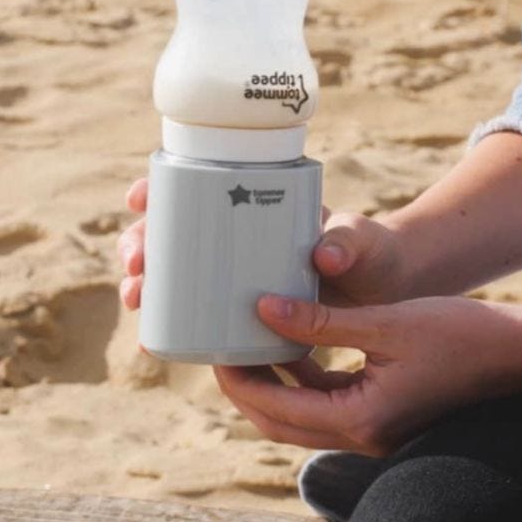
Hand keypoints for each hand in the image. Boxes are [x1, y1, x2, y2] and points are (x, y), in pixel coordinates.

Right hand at [117, 178, 407, 309]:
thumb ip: (350, 241)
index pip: (195, 187)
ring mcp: (237, 274)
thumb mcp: (362, 241)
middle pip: (172, 232)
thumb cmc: (371, 254)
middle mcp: (237, 237)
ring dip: (146, 282)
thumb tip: (325, 256)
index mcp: (256, 205)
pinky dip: (170, 317)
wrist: (384, 293)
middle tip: (136, 263)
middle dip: (141, 243)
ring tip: (137, 297)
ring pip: (175, 272)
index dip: (158, 190)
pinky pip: (196, 310)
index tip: (139, 198)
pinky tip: (154, 334)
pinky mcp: (243, 310)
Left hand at [214, 295, 521, 455]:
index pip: (277, 409)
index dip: (239, 381)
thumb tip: (265, 309)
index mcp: (362, 419)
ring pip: (301, 414)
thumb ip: (321, 322)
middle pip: (281, 422)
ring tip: (247, 345)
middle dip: (247, 388)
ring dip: (272, 385)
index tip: (215, 350)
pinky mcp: (379, 412)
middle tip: (222, 349)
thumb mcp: (384, 323)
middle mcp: (363, 433)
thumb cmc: (457, 334)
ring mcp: (372, 427)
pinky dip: (301, 380)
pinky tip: (291, 347)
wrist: (513, 351)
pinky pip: (326, 401)